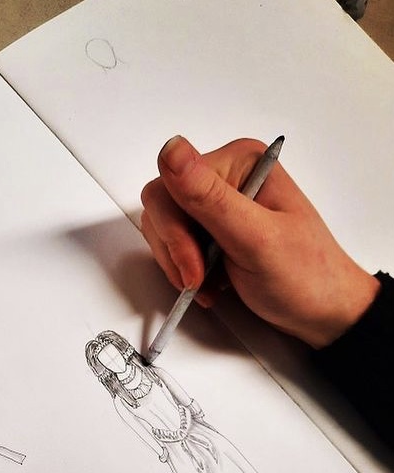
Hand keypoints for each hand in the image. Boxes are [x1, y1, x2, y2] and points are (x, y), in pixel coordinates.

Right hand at [140, 136, 379, 347]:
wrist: (321, 310)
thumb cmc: (304, 276)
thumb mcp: (256, 237)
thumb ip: (210, 197)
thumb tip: (172, 150)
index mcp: (239, 163)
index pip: (170, 185)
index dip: (175, 231)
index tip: (195, 267)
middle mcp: (225, 178)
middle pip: (162, 207)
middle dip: (176, 251)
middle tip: (200, 279)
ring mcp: (216, 205)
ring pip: (163, 230)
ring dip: (179, 265)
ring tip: (209, 284)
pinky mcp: (210, 231)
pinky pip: (173, 246)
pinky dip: (183, 272)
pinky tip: (209, 284)